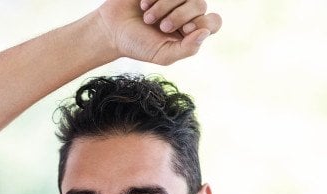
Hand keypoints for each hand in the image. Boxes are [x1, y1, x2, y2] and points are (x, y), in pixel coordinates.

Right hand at [97, 0, 221, 65]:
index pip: (214, 22)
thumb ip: (187, 49)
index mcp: (191, 30)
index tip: (185, 29)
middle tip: (161, 26)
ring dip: (164, 6)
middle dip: (179, 16)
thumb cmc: (138, 44)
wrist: (112, 30)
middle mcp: (186, 11)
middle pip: (200, 5)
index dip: (203, 23)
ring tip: (148, 16)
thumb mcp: (163, 54)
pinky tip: (144, 4)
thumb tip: (205, 32)